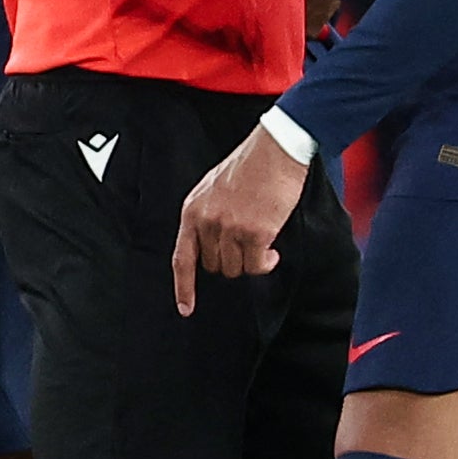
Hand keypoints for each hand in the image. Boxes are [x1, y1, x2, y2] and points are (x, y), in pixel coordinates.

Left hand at [171, 128, 309, 314]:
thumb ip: (206, 216)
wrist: (275, 150)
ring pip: (236, 269)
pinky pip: (257, 266)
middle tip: (246, 245)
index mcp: (192, 211)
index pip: (182, 258)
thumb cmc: (248, 165)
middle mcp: (206, 222)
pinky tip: (272, 249)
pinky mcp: (254, 233)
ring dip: (250, 262)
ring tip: (261, 241)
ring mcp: (229, 228)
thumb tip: (210, 244)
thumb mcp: (212, 188)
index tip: (185, 308)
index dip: (183, 287)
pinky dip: (266, 263)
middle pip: (213, 266)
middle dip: (231, 261)